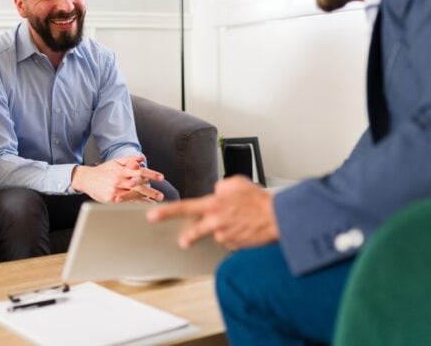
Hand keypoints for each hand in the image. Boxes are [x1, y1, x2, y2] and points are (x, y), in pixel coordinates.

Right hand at [71, 156, 164, 202]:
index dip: (151, 174)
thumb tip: (141, 159)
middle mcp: (119, 180)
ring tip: (155, 203)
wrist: (86, 179)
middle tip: (161, 196)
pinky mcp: (111, 199)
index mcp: (122, 170)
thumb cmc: (103, 171)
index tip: (161, 178)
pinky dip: (135, 204)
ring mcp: (115, 191)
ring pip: (133, 195)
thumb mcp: (115, 162)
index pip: (140, 171)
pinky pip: (126, 202)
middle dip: (151, 191)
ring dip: (145, 200)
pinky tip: (142, 206)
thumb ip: (129, 160)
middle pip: (139, 185)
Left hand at [146, 176, 278, 249]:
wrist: (278, 218)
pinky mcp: (234, 246)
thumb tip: (215, 192)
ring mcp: (225, 236)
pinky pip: (229, 240)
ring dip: (223, 228)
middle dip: (188, 236)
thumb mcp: (236, 183)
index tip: (152, 216)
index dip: (166, 212)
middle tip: (183, 240)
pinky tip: (245, 228)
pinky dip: (234, 235)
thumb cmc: (259, 200)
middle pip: (195, 231)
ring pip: (216, 234)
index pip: (184, 208)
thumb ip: (221, 187)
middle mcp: (216, 222)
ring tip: (239, 221)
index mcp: (213, 204)